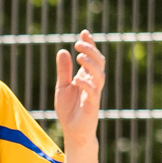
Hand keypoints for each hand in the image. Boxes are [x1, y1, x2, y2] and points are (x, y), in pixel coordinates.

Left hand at [55, 29, 104, 148]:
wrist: (73, 130)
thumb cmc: (69, 109)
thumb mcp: (62, 86)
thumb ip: (63, 70)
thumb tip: (63, 50)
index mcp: (86, 77)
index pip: (92, 57)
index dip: (90, 44)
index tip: (84, 32)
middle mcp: (93, 83)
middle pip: (98, 63)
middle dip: (91, 51)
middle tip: (79, 44)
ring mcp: (94, 93)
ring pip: (99, 75)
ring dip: (90, 65)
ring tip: (79, 57)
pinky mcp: (92, 105)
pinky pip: (93, 92)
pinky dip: (86, 84)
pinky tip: (76, 79)